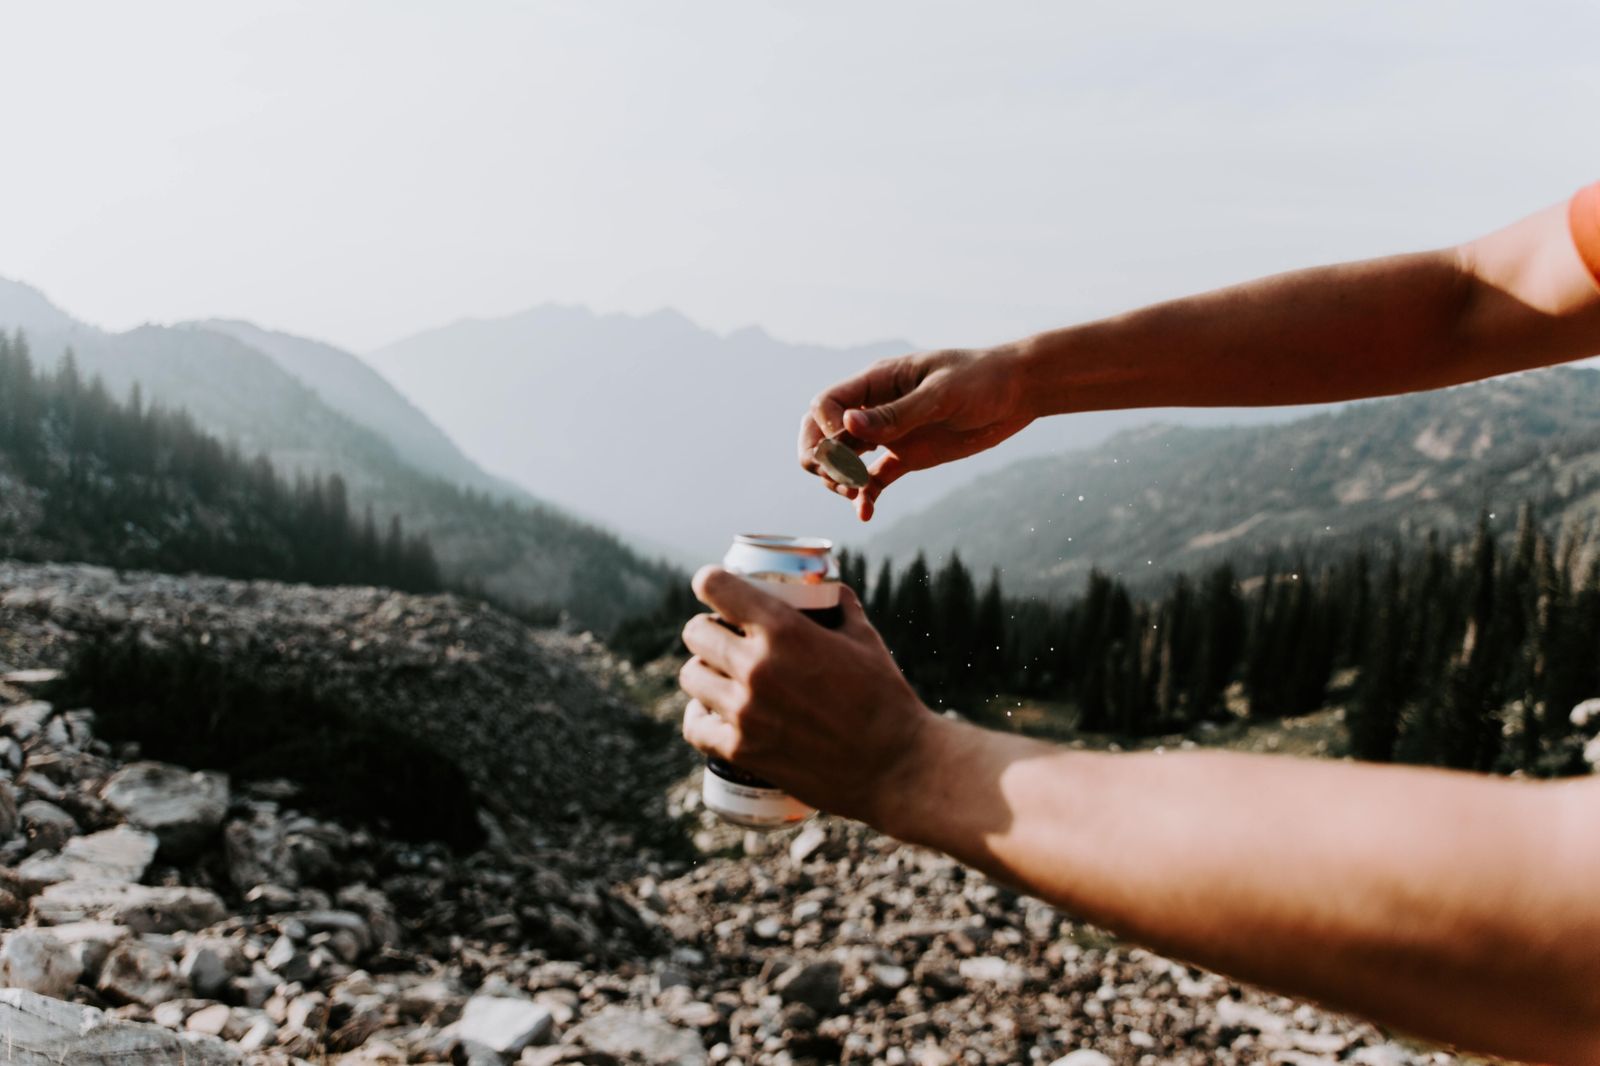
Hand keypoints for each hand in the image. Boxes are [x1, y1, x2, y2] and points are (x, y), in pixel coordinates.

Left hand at [678, 565, 936, 826]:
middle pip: (696, 633)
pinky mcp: (742, 750)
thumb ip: (840, 605)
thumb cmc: (885, 697)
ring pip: (691, 676)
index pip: (715, 586)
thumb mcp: (865, 637)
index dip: (710, 582)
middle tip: (723, 638)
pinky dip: (700, 717)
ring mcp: (744, 711)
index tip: (712, 587)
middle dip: (708, 629)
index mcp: (784, 629)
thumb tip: (826, 587)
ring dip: (702, 671)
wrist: (895, 765)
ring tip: (719, 676)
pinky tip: (711, 712)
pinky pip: (694, 726)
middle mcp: (756, 666)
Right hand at [797, 345, 1034, 520]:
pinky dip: (865, 497)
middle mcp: (875, 408)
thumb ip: (896, 413)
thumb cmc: (982, 379)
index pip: (826, 405)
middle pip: (822, 433)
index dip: (825, 430)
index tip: (845, 450)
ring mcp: (890, 433)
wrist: (1018, 392)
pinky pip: (874, 479)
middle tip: (841, 479)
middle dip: (820, 458)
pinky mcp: (907, 456)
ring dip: (840, 480)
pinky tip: (865, 513)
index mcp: (877, 381)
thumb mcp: (941, 394)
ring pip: (843, 459)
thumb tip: (848, 425)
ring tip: (857, 495)